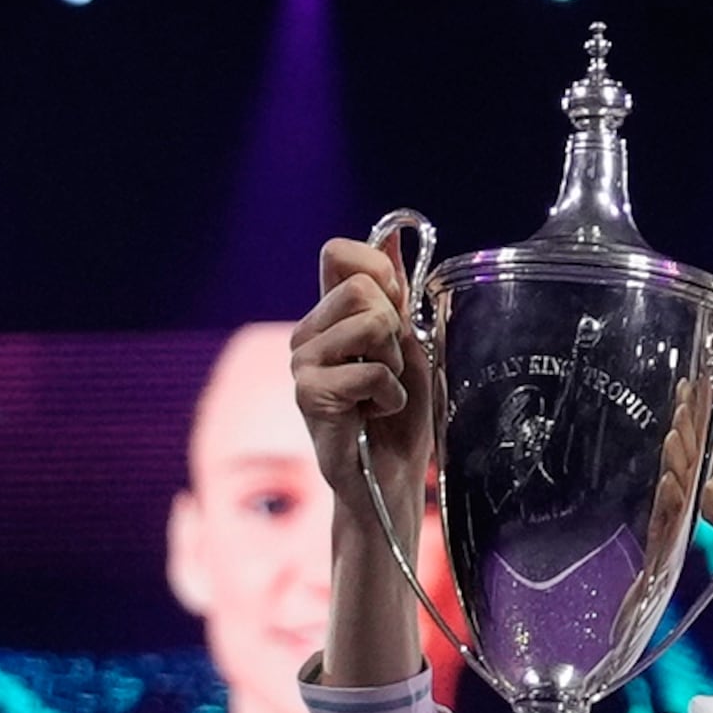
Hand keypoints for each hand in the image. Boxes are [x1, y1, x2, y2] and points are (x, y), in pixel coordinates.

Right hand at [289, 237, 433, 544]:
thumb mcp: (409, 347)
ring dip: (394, 364)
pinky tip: (373, 414)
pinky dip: (388, 395)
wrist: (391, 477)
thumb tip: (391, 234)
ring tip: (381, 394)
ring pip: (370, 324)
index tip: (395, 306)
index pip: (339, 253)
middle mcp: (310, 332)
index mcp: (331, 315)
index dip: (376, 268)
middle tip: (389, 367)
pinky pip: (369, 372)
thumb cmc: (401, 418)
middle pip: (362, 287)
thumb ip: (396, 296)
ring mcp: (302, 361)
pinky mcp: (307, 393)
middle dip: (394, 328)